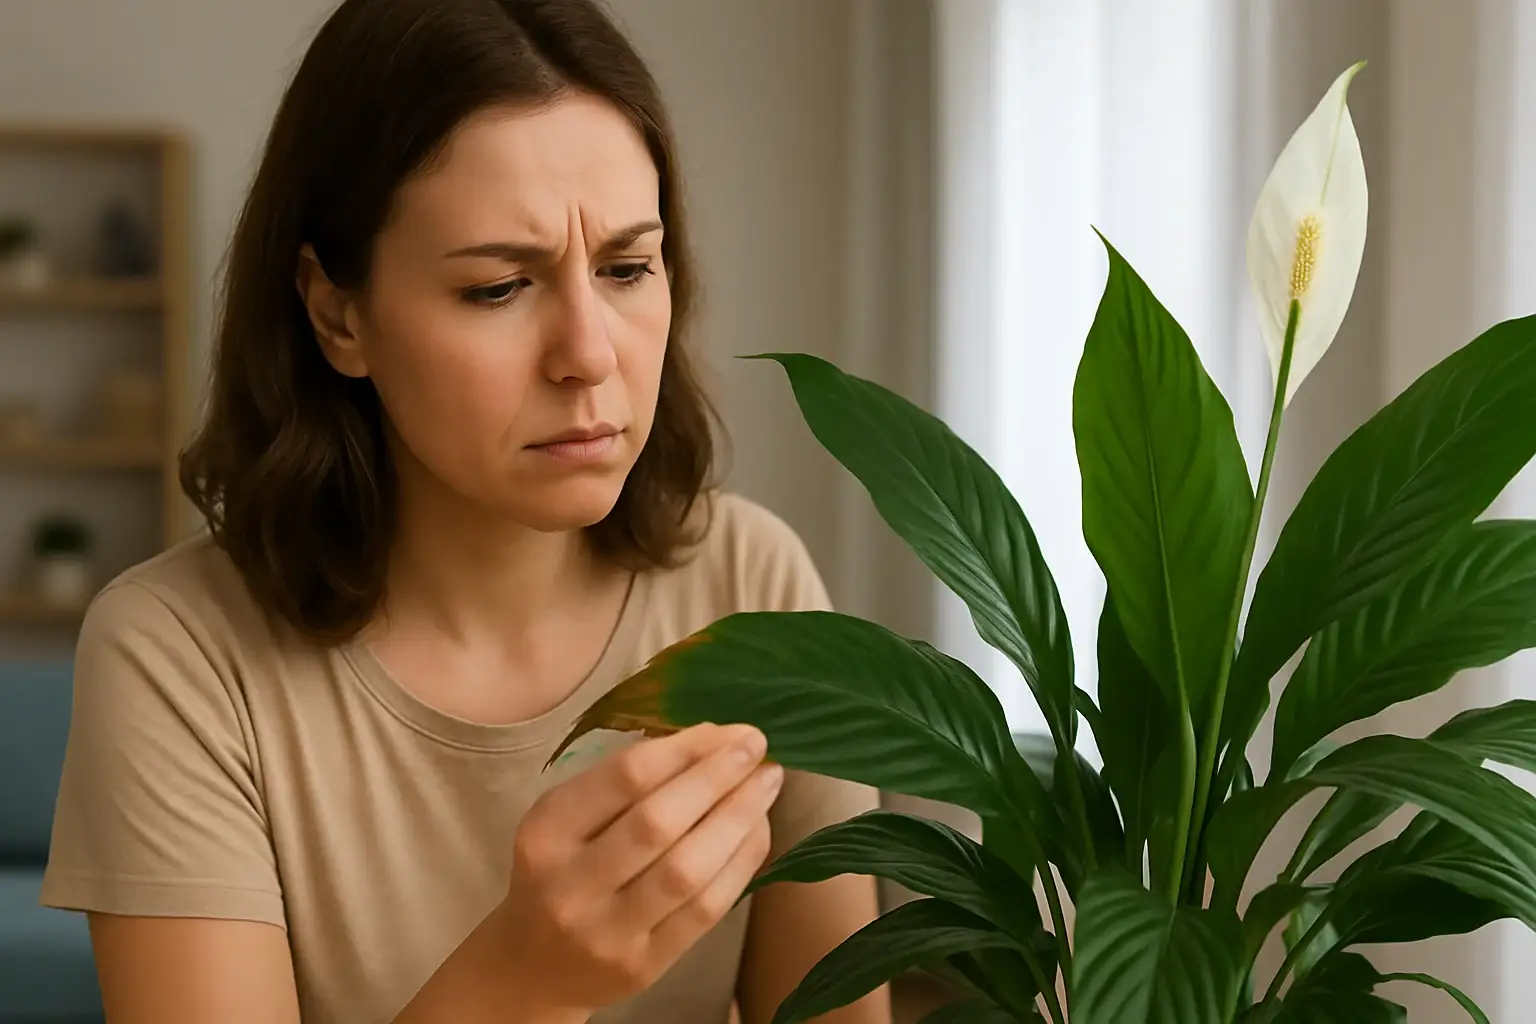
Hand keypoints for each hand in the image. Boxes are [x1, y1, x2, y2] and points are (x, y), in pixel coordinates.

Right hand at [496, 723, 783, 1017]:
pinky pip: (705, 909)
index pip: (624, 778)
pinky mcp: (644, 966)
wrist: (535, 968)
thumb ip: (626, 780)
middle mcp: (570, 884)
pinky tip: (757, 829)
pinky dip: (740, 862)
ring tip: (767, 783)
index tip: (727, 730)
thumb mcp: (567, 818)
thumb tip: (713, 738)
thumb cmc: (561, 870)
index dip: (685, 749)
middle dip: (716, 777)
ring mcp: (607, 932)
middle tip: (757, 745)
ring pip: (687, 870)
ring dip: (737, 818)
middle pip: (656, 822)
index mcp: (546, 832)